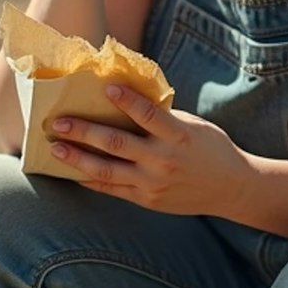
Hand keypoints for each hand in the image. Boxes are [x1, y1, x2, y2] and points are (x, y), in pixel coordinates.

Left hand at [47, 85, 252, 217]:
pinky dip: (90, 179)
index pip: (149, 114)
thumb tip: (123, 100)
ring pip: (107, 170)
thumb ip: (161, 118)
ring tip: (56, 147)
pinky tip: (72, 171)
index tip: (106, 87)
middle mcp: (163, 160)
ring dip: (78, 158)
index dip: (127, 100)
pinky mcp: (147, 200)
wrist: (231, 188)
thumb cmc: (209, 148)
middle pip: (116, 143)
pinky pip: (112, 189)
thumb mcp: (192, 125)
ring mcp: (153, 182)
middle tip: (58, 122)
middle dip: (84, 131)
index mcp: (179, 135)